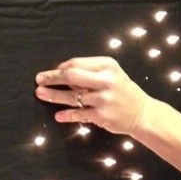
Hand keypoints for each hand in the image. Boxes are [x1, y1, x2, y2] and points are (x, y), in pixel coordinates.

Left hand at [35, 56, 151, 135]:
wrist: (141, 113)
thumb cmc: (122, 91)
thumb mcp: (112, 74)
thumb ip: (90, 71)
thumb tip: (62, 72)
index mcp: (107, 66)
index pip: (77, 63)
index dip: (61, 68)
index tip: (51, 72)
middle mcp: (106, 81)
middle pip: (72, 76)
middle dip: (53, 77)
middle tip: (39, 79)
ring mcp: (103, 99)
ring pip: (72, 96)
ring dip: (54, 95)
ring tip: (40, 94)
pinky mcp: (102, 116)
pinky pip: (79, 114)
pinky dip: (67, 115)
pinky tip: (58, 116)